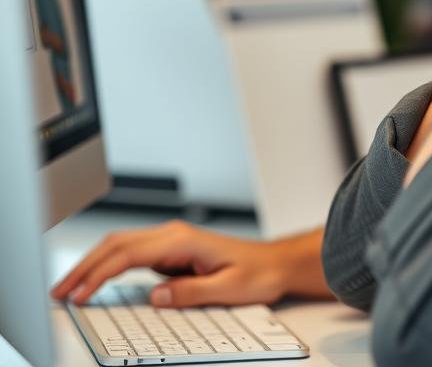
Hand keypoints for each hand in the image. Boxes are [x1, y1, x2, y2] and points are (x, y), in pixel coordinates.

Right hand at [50, 220, 305, 307]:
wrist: (274, 263)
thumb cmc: (256, 274)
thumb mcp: (228, 290)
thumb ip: (190, 293)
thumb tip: (155, 295)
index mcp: (183, 240)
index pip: (128, 254)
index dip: (99, 274)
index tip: (78, 294)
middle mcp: (173, 234)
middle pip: (117, 244)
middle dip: (84, 266)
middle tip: (58, 291)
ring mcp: (171, 241)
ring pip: (120, 246)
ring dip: (92, 264)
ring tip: (68, 288)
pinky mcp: (170, 251)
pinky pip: (130, 254)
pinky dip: (107, 266)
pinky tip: (95, 281)